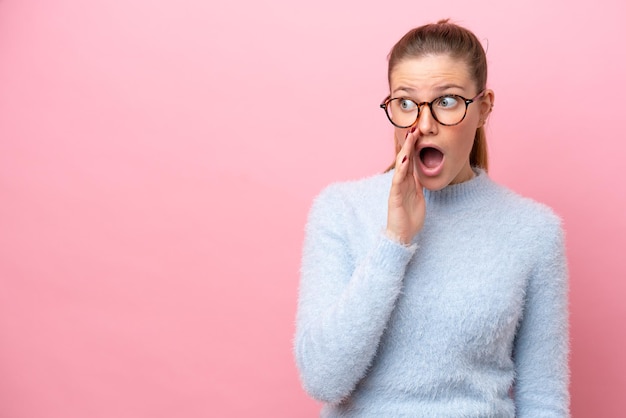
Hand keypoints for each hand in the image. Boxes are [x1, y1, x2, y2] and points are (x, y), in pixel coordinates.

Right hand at [386, 128, 424, 244]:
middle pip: (405, 158)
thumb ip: (418, 183)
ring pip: (400, 166)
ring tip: (410, 138)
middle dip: (409, 143)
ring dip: (405, 151)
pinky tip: (405, 159)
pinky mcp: (394, 197)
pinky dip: (401, 169)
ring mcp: (397, 189)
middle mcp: (401, 182)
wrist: (402, 235)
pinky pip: (397, 181)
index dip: (414, 146)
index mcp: (408, 181)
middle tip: (414, 127)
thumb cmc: (410, 217)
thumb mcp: (418, 196)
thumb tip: (423, 171)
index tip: (419, 131)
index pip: (411, 159)